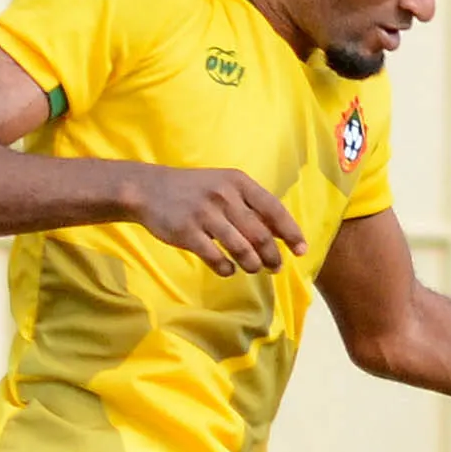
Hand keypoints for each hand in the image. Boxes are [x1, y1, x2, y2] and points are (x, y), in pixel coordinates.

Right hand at [123, 164, 304, 273]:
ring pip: (241, 248)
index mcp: (238, 182)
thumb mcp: (224, 186)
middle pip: (260, 234)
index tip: (301, 250)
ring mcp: (205, 214)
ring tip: (252, 268)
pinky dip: (226, 268)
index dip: (291, 232)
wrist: (148, 189)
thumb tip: (282, 232)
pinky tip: (228, 269)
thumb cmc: (194, 190)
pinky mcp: (187, 232)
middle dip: (273, 255)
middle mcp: (224, 195)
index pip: (274, 209)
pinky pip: (215, 258)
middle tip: (275, 267)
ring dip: (252, 264)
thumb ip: (251, 205)